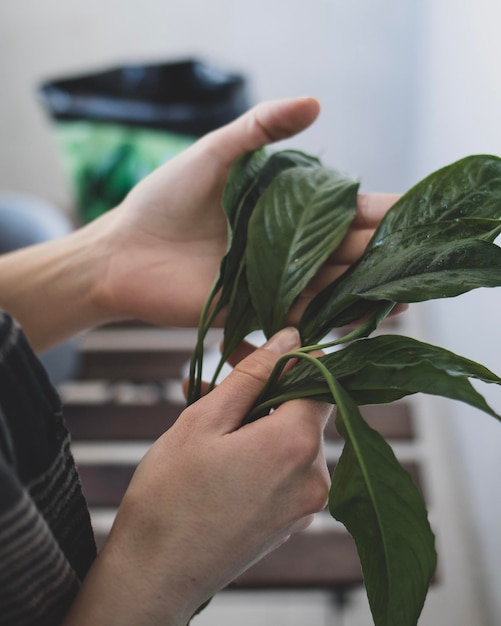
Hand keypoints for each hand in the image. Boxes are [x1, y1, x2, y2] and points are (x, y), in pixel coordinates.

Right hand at [64, 328, 331, 624]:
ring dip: (254, 419)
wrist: (154, 577)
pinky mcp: (293, 521)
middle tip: (217, 378)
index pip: (318, 379)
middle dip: (263, 388)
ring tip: (205, 411)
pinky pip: (285, 469)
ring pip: (290, 439)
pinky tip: (219, 448)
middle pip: (302, 410)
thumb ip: (254, 375)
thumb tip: (291, 337)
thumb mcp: (204, 420)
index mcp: (296, 444)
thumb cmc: (169, 495)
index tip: (253, 353)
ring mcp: (308, 504)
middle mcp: (316, 476)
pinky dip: (259, 450)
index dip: (288, 358)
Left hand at [90, 98, 399, 327]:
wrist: (123, 252)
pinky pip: (301, 316)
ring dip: (365, 287)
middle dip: (376, 248)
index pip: (338, 208)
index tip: (406, 208)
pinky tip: (364, 318)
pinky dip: (333, 318)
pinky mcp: (257, 312)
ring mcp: (273, 281)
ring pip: (330, 284)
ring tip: (403, 289)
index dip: (372, 208)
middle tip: (412, 249)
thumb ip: (260, 128)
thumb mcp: (214, 154)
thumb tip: (316, 102)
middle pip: (341, 248)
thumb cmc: (164, 199)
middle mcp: (284, 246)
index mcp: (280, 210)